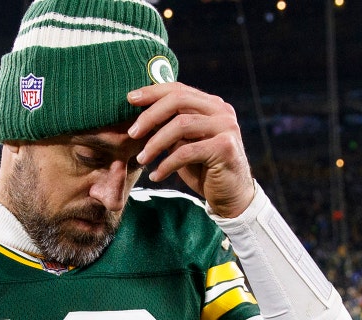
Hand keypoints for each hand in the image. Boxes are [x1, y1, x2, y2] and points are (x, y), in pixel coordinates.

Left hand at [127, 82, 253, 217]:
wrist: (231, 196)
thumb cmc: (203, 168)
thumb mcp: (183, 144)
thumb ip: (169, 127)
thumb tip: (140, 116)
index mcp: (211, 105)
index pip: (178, 89)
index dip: (152, 92)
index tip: (130, 99)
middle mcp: (222, 111)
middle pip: (179, 101)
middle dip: (150, 115)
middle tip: (132, 133)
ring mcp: (226, 127)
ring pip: (181, 125)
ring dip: (155, 143)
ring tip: (141, 159)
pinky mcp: (225, 148)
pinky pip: (187, 151)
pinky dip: (167, 164)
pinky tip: (156, 175)